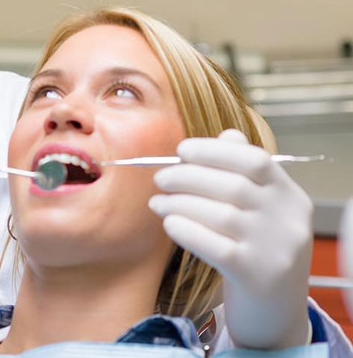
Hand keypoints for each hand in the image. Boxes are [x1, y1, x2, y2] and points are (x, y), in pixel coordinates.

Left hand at [149, 129, 312, 349]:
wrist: (275, 312)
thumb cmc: (256, 251)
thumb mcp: (260, 211)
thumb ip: (244, 173)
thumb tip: (224, 135)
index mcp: (291, 197)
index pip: (255, 160)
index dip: (213, 151)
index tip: (181, 150)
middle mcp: (289, 221)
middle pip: (232, 186)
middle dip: (186, 176)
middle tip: (160, 179)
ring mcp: (276, 250)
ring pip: (220, 214)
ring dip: (178, 203)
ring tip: (157, 203)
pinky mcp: (256, 276)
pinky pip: (215, 245)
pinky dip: (185, 229)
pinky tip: (169, 224)